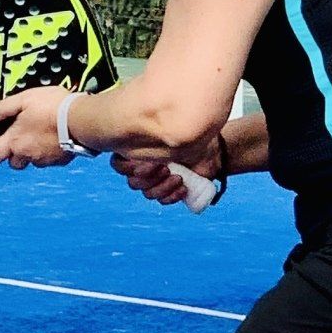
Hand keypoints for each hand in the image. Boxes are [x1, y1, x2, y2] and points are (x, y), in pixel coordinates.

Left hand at [0, 85, 70, 169]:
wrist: (81, 119)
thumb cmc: (54, 107)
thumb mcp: (24, 99)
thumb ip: (4, 108)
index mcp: (15, 140)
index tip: (0, 137)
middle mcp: (27, 154)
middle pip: (13, 163)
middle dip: (15, 153)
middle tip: (22, 136)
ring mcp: (44, 159)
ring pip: (32, 161)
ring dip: (33, 152)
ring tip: (42, 134)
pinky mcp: (59, 161)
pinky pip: (49, 160)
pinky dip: (49, 152)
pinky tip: (55, 138)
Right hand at [110, 132, 225, 208]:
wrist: (213, 150)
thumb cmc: (190, 135)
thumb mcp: (170, 132)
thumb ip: (153, 137)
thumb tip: (142, 148)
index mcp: (136, 151)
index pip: (118, 165)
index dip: (129, 167)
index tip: (149, 160)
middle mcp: (143, 168)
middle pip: (133, 183)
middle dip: (150, 177)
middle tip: (167, 167)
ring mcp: (155, 182)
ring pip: (147, 193)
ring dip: (163, 187)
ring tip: (179, 177)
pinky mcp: (168, 192)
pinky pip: (162, 200)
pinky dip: (172, 195)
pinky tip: (183, 187)